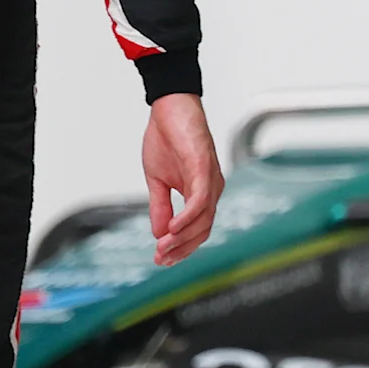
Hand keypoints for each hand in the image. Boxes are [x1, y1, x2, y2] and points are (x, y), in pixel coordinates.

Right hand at [143, 93, 222, 266]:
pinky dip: (188, 217)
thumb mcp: (156, 179)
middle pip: (203, 230)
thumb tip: (160, 233)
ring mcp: (210, 179)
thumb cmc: (166, 138)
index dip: (181, 248)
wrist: (169, 107)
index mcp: (202, 193)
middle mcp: (212, 189)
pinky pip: (200, 200)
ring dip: (183, 237)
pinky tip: (172, 229)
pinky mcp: (203, 168)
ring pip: (203, 219)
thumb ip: (160, 206)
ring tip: (163, 248)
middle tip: (160, 259)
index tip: (161, 260)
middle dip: (182, 249)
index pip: (197, 229)